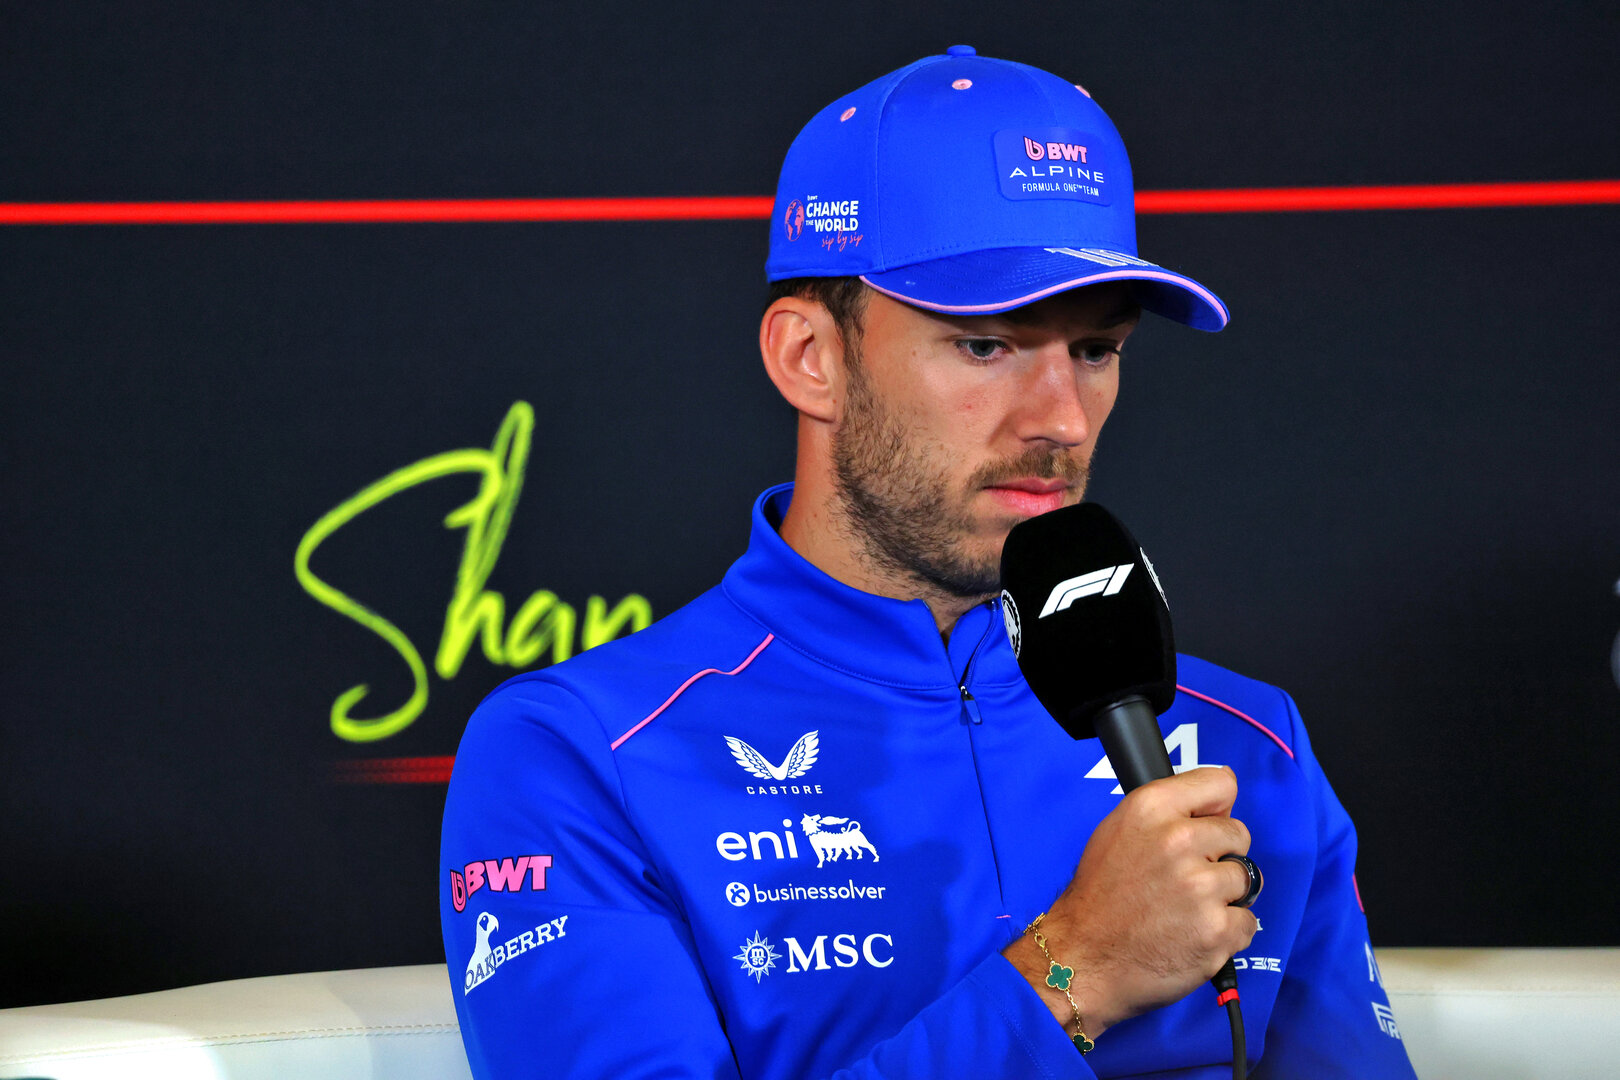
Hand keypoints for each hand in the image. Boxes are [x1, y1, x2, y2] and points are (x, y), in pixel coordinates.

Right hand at [1004, 766, 1258, 1037]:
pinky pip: (1247, 921)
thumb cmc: (1100, 896)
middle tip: (1186, 878)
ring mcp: (1200, 887)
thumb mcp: (1117, 830)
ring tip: (1186, 909)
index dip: (1216, 809)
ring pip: (1245, 879)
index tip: (1207, 825)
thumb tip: (1214, 809)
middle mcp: (1178, 840)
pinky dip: (1227, 931)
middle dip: (1220, 856)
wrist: (1083, 958)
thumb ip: (1166, 812)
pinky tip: (1193, 933)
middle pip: (1240, 834)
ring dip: (1224, 896)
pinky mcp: (1216, 930)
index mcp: (1151, 808)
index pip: (1222, 783)